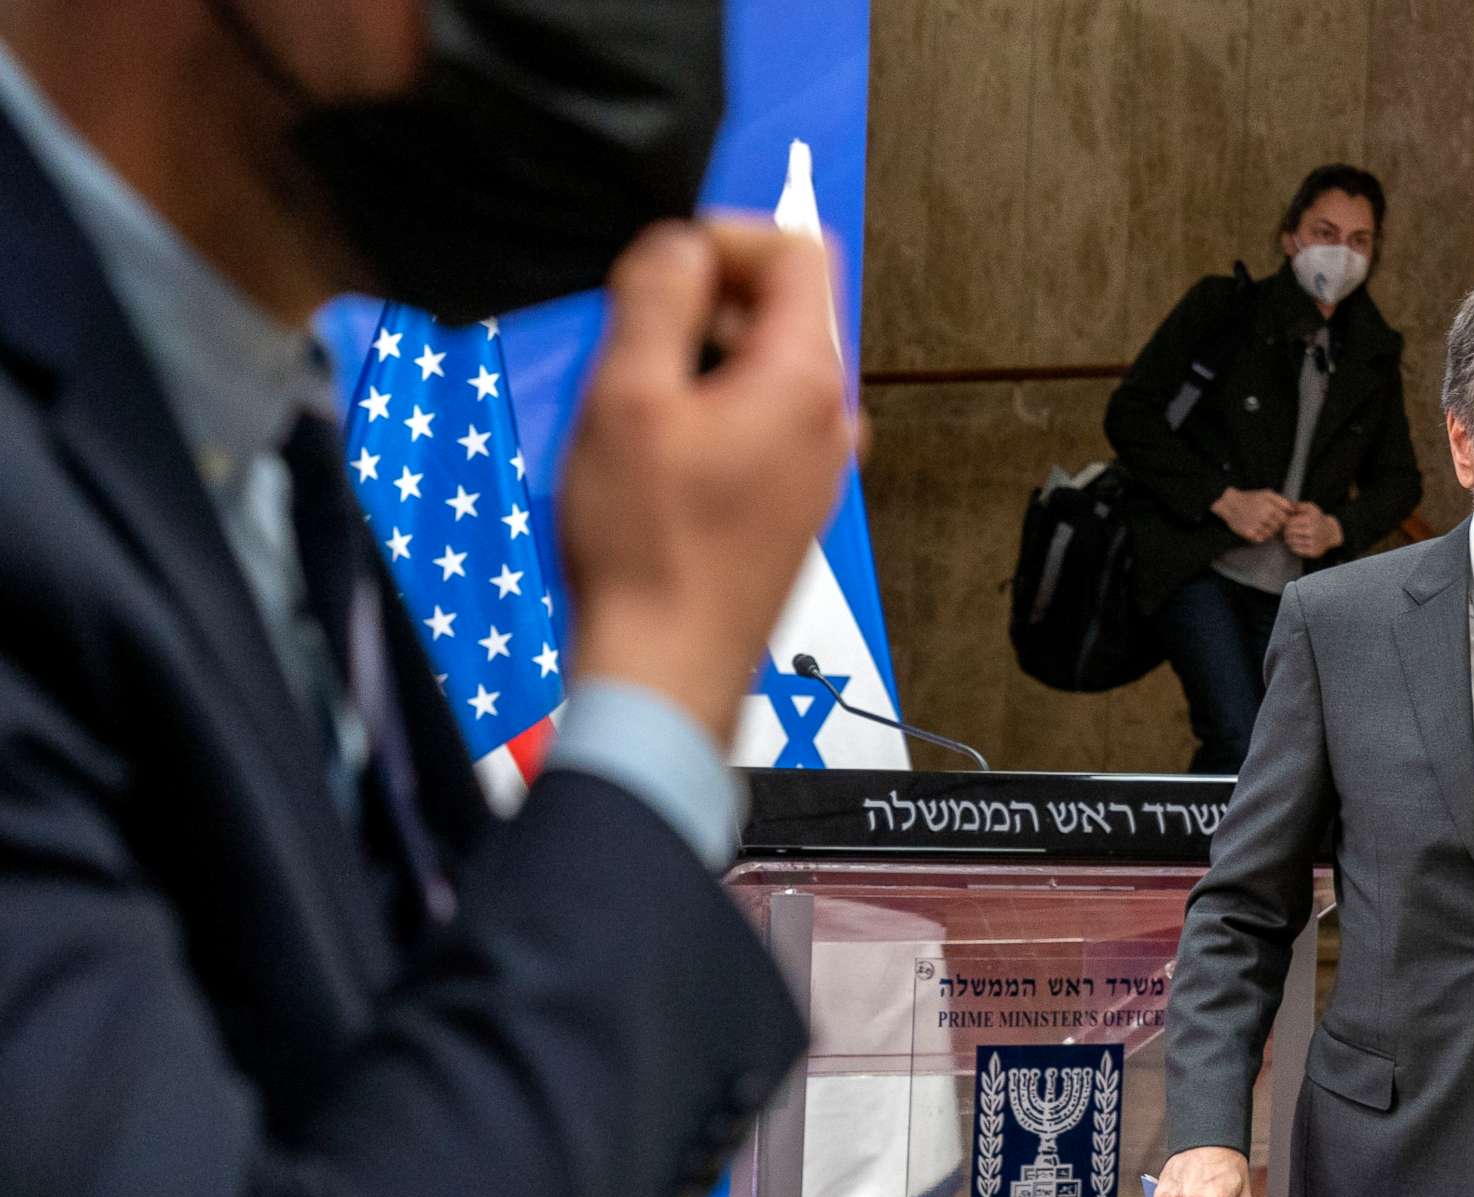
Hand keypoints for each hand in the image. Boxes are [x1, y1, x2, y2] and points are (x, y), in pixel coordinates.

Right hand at [557, 220, 853, 745]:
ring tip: (639, 406)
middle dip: (706, 300)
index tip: (659, 271)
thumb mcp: (628, 393)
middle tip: (634, 343)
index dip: (723, 238)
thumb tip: (681, 243)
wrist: (666, 669)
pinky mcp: (794, 501)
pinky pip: (761, 419)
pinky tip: (659, 453)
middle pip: (784, 305)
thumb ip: (659, 294)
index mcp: (806, 379)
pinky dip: (712, 409)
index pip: (796, 249)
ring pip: (766, 364)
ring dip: (701, 358)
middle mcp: (832, 418)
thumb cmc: (647, 547)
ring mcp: (820, 464)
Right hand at [1213, 487, 1293, 543]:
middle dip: (1277, 526)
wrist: (1230, 504)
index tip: (1279, 518)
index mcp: (1269, 506)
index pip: (1285, 519)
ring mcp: (1256, 526)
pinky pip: (1261, 539)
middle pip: (1279, 528)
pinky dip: (1261, 536)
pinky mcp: (1249, 533)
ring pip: (1271, 534)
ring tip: (1262, 524)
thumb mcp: (1266, 493)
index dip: (1284, 519)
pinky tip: (1256, 529)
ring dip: (1269, 531)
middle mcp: (1263, 517)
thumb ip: (1281, 500)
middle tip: (1270, 521)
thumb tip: (1293, 509)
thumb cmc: (1250, 498)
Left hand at [1281, 503, 1344, 558]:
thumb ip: (1298, 505)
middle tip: (1286, 531)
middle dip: (1285, 531)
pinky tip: (1295, 543)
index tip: (1286, 523)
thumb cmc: (1317, 519)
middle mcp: (1312, 531)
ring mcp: (1313, 542)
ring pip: (1291, 542)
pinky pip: (1296, 550)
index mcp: (1310, 519)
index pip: (1290, 522)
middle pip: (1289, 532)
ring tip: (1289, 537)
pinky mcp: (1313, 552)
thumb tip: (1286, 506)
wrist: (1331, 533)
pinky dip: (1293, 546)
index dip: (1286, 522)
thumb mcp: (1310, 508)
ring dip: (1288, 539)